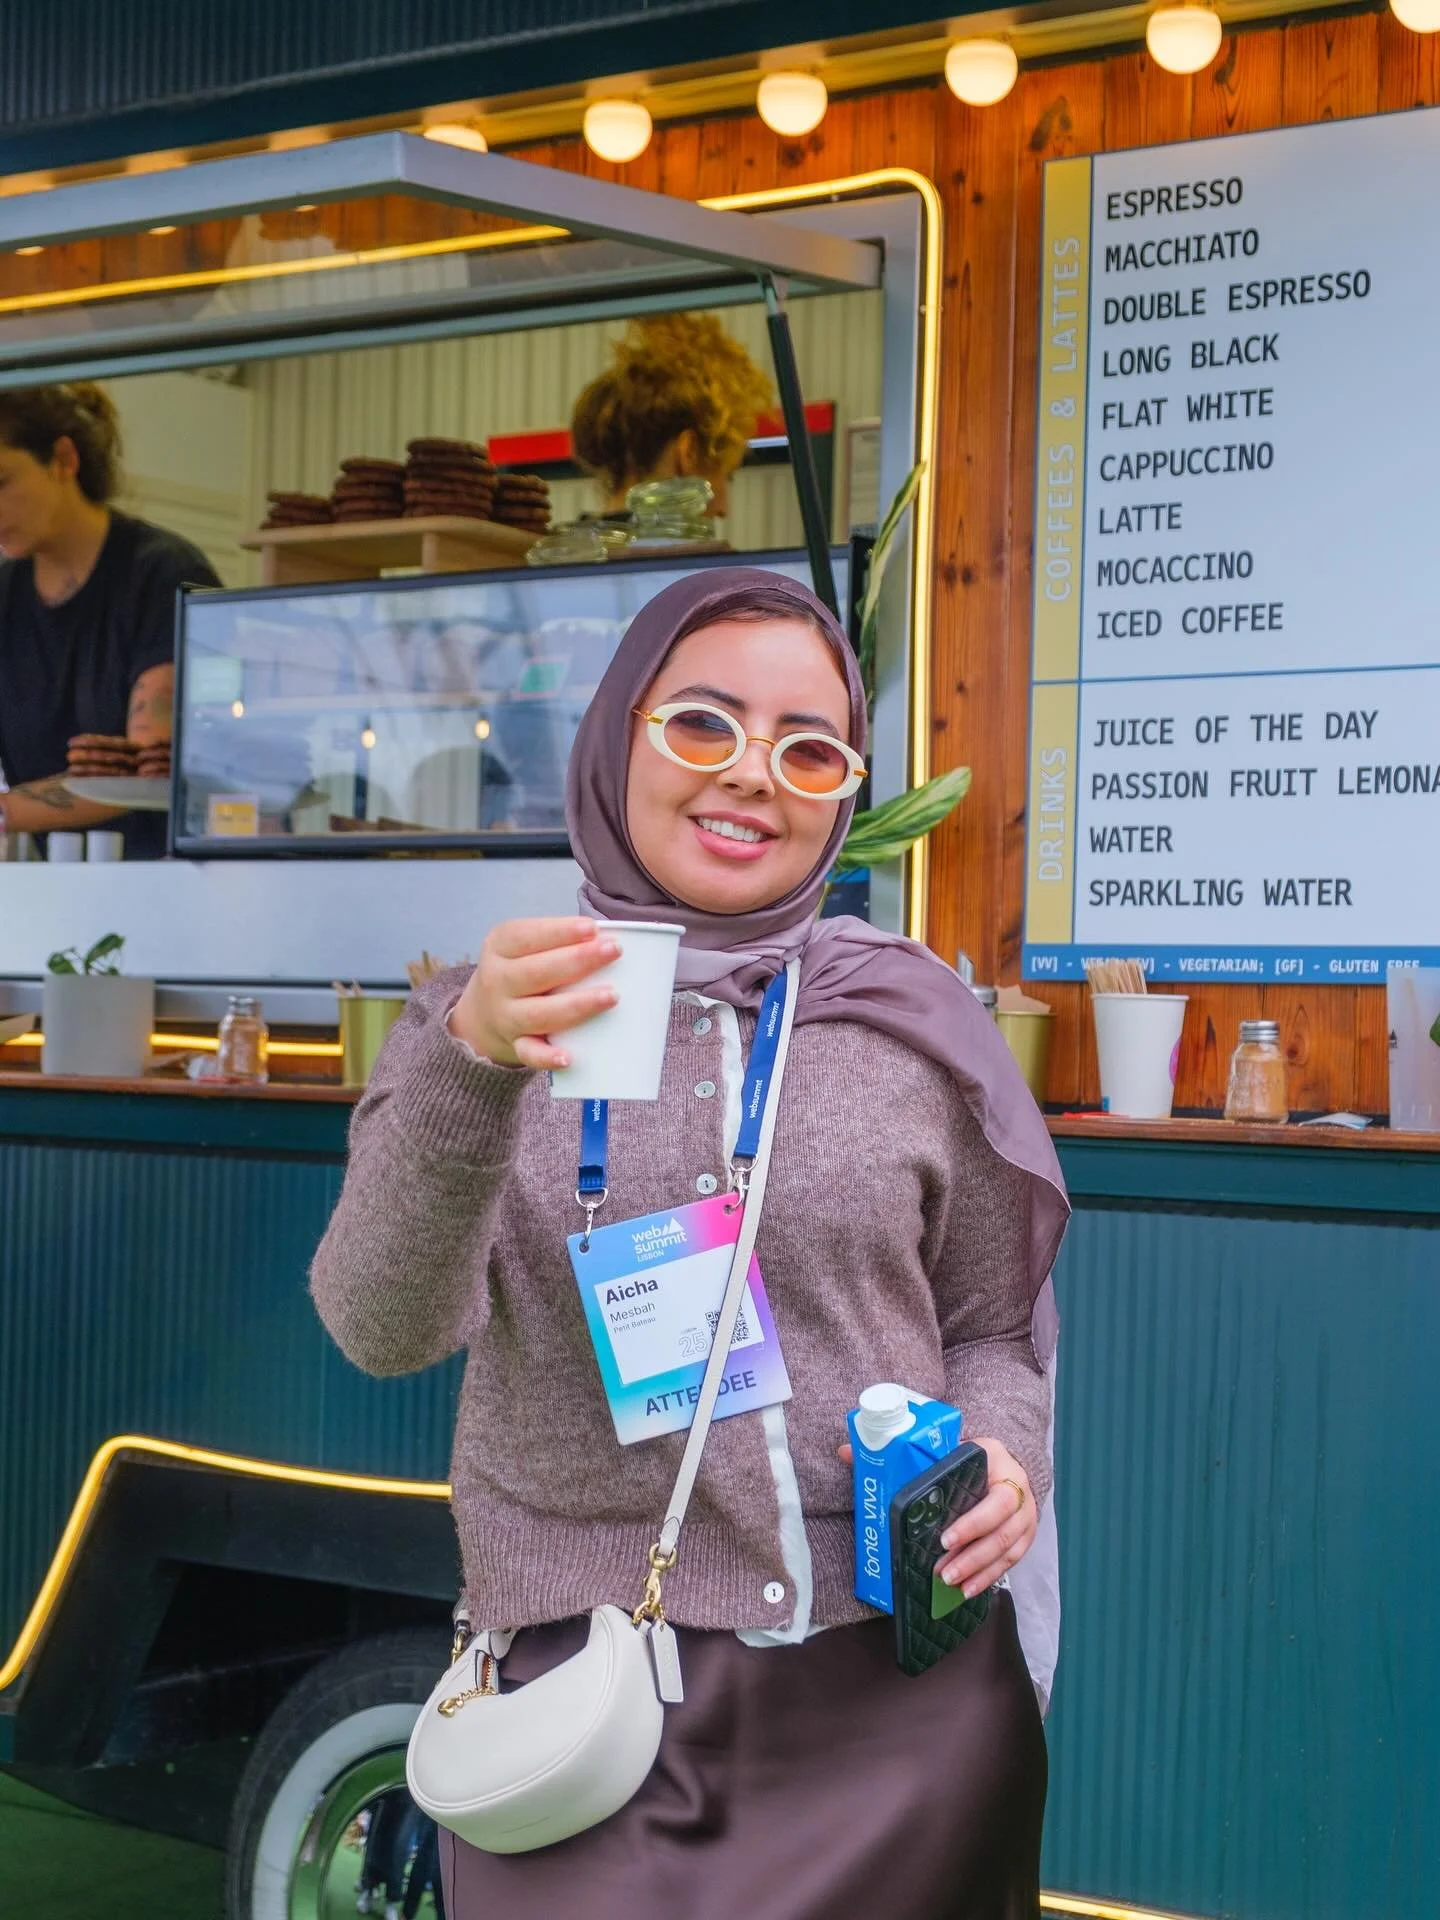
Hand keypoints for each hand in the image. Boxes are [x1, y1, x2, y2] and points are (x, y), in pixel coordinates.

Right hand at [449, 918, 619, 1070]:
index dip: (561, 932)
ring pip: (539, 1013)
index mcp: (499, 946)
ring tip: (611, 996)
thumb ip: (556, 940)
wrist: (481, 1014)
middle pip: (537, 972)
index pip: (528, 936)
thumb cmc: (519, 969)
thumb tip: (607, 939)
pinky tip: (569, 1057)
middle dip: (578, 961)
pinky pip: (530, 1053)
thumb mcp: (523, 945)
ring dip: (577, 1005)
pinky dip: (547, 1057)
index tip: (593, 928)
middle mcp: (497, 981)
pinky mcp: (515, 1044)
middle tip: (614, 951)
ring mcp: (505, 1016)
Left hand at [934, 1438, 1035, 1597]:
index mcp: (1004, 1469)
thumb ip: (944, 1467)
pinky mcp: (1025, 1537)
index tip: (945, 1540)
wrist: (1004, 1463)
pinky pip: (1009, 1562)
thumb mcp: (962, 1453)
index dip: (972, 1525)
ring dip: (978, 1572)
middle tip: (944, 1572)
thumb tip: (910, 1486)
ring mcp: (1026, 1518)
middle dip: (971, 1557)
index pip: (997, 1503)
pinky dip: (988, 1577)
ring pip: (1006, 1552)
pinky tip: (969, 1588)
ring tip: (952, 1583)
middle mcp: (1021, 1495)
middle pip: (1001, 1534)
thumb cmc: (975, 1460)